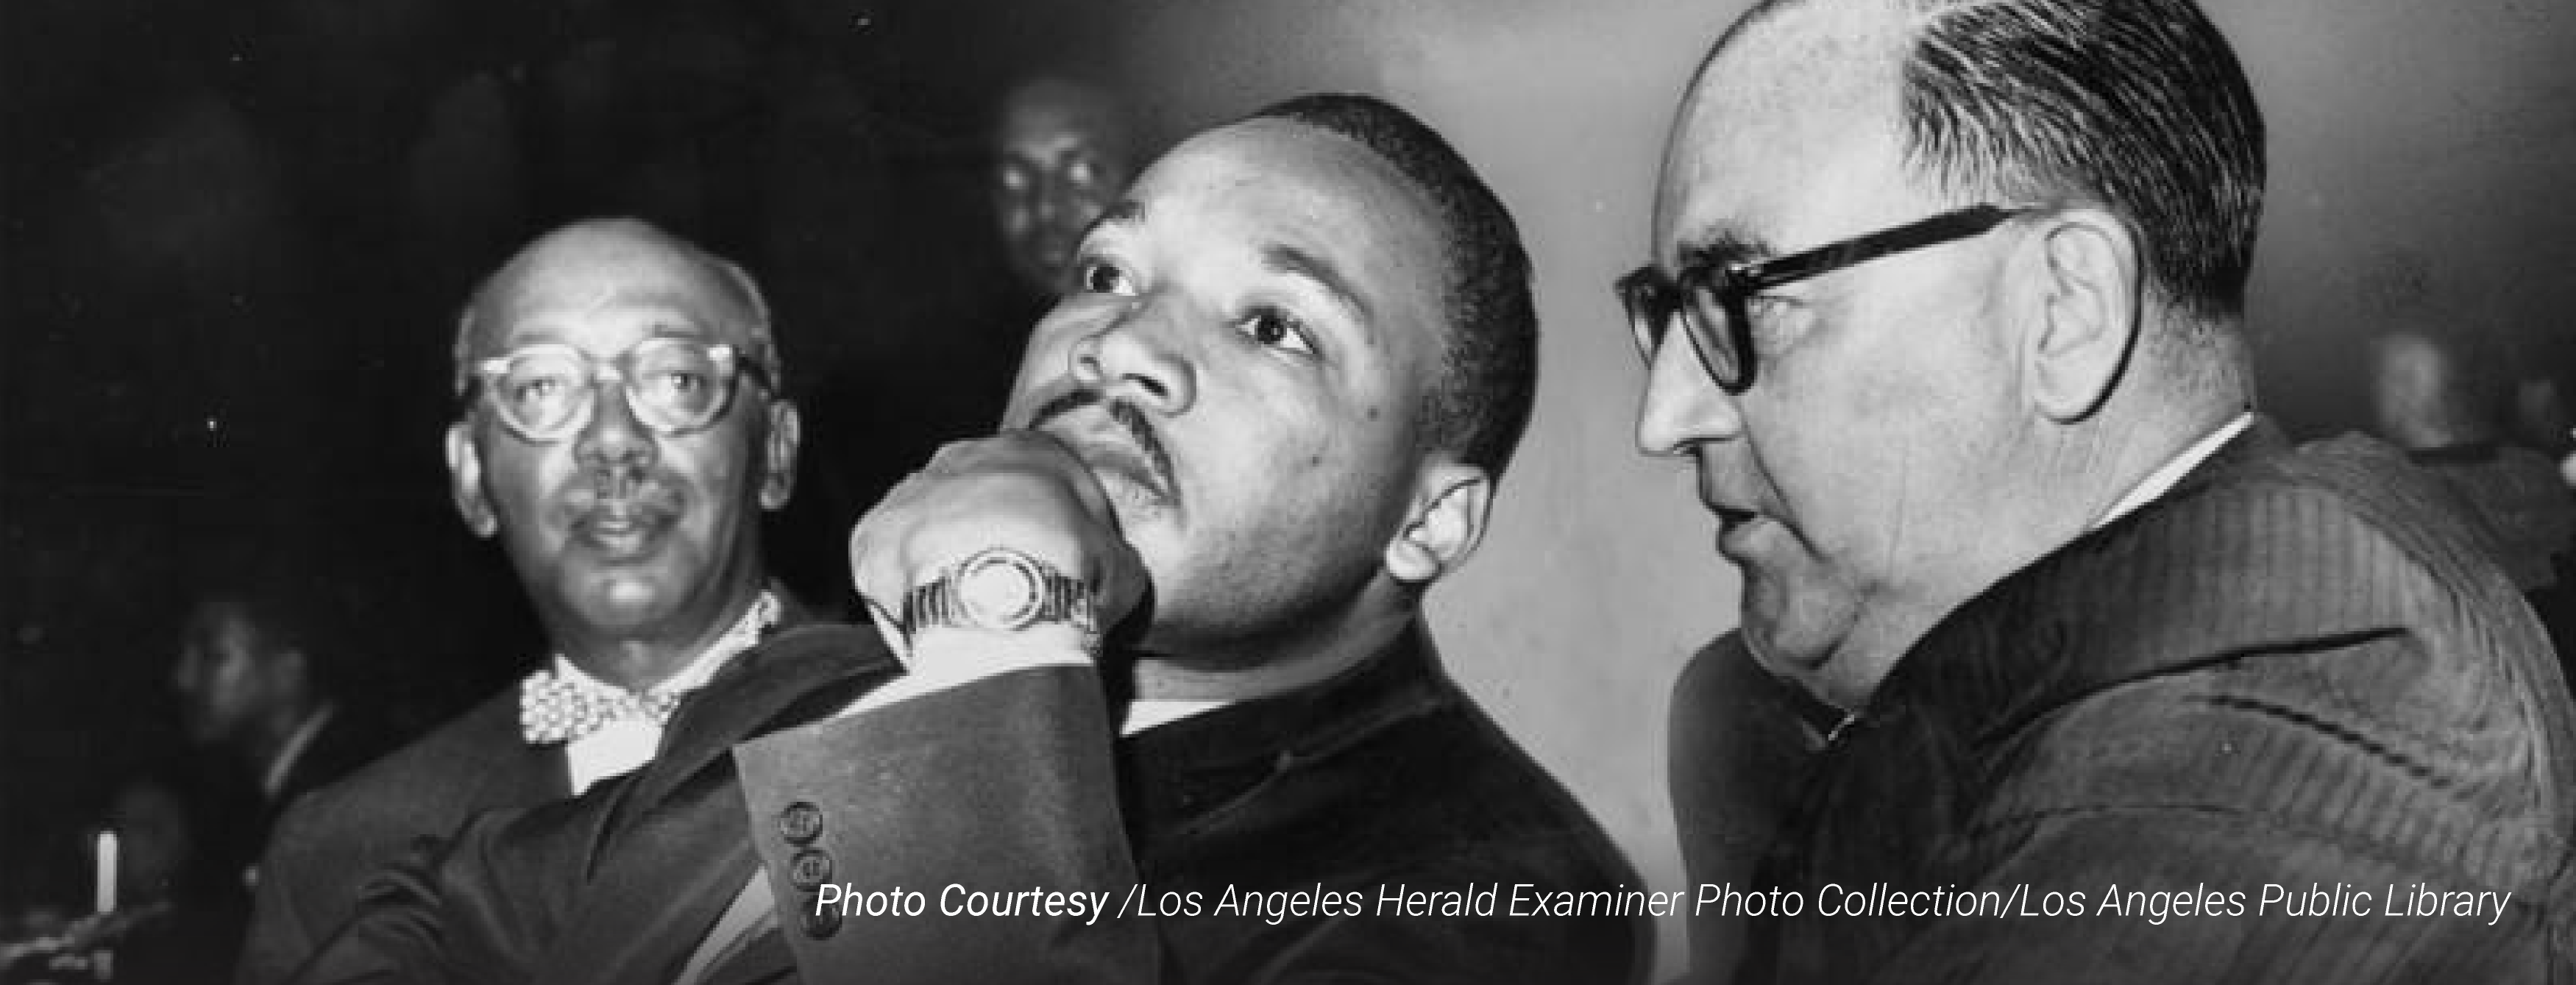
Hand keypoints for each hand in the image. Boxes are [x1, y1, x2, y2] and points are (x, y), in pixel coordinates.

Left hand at [848, 431, 1149, 634]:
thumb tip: (1109, 572)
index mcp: (1029, 450)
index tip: (1062, 566)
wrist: (1000, 605)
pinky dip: (907, 590)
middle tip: (1013, 586)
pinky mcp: (873, 537)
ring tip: (973, 607)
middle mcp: (962, 458)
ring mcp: (911, 494)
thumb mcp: (1120, 564)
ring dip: (947, 558)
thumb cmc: (1064, 574)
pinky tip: (936, 617)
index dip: (1057, 531)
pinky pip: (890, 565)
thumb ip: (1109, 555)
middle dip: (993, 537)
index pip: (1045, 480)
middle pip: (979, 498)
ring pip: (930, 526)